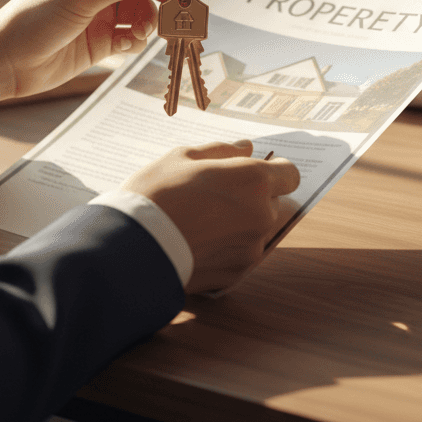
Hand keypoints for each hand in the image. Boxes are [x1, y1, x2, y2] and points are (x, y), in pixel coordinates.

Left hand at [0, 0, 179, 103]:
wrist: (6, 63)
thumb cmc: (33, 20)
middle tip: (180, 11)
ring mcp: (103, 12)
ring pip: (145, 11)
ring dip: (150, 23)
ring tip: (140, 34)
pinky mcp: (104, 40)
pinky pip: (134, 36)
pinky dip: (134, 41)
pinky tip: (120, 47)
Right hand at [122, 140, 301, 293]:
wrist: (131, 248)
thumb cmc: (155, 194)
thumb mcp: (182, 158)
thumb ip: (221, 152)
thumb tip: (246, 147)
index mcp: (253, 180)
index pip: (290, 174)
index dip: (273, 171)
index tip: (252, 171)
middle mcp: (261, 215)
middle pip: (273, 203)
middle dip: (252, 198)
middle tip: (215, 195)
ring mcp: (251, 248)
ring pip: (256, 230)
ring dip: (239, 224)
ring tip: (200, 221)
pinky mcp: (236, 274)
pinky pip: (239, 254)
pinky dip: (225, 248)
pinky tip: (196, 242)